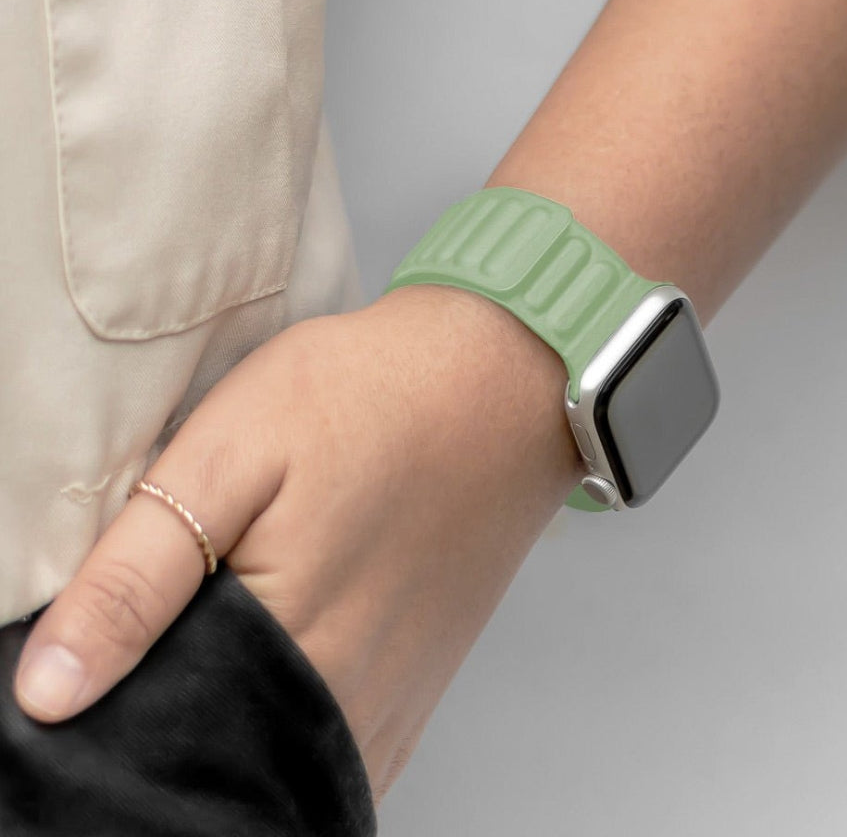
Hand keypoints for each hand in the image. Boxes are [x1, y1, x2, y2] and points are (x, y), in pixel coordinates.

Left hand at [13, 285, 580, 799]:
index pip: (157, 744)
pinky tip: (280, 669)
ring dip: (236, 722)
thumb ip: (141, 573)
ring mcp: (395, 701)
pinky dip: (293, 729)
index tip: (109, 648)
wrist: (499, 380)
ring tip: (228, 637)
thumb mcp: (234, 451)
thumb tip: (50, 689)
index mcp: (289, 645)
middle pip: (223, 761)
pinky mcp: (423, 686)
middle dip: (173, 715)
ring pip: (282, 762)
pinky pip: (339, 754)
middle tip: (178, 622)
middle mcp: (349, 700)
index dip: (113, 704)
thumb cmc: (372, 396)